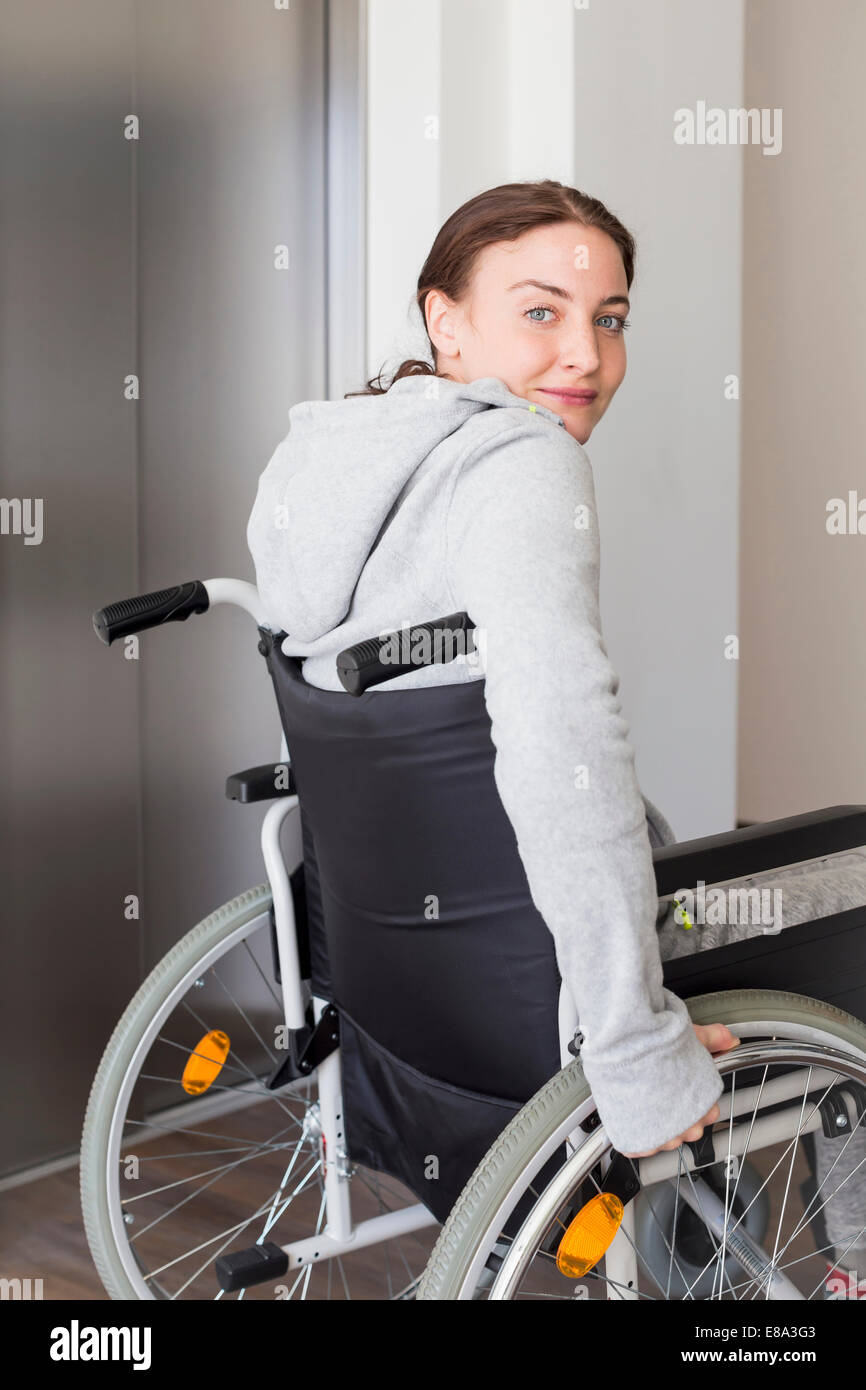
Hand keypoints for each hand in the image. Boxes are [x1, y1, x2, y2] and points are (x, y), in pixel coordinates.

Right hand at [621, 1023, 739, 1158]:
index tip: (682, 1088)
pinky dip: (637, 1138)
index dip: (695, 1100)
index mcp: (704, 1103)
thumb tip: (729, 1039)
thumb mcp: (692, 1036)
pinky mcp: (639, 1142)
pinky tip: (632, 1119)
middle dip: (678, 1115)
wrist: (625, 1049)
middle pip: (689, 1129)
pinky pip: (641, 1148)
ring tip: (644, 1104)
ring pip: (666, 1140)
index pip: (708, 1112)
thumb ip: (714, 1039)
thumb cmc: (657, 1044)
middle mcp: (688, 1125)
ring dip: (658, 1127)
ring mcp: (664, 1136)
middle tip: (661, 1093)